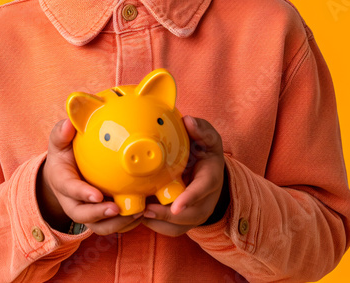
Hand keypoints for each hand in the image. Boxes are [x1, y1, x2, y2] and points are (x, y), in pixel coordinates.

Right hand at [37, 118, 143, 235]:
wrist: (64, 173)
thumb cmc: (64, 155)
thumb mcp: (59, 143)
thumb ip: (62, 134)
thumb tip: (68, 124)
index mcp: (62, 183)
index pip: (70, 189)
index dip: (83, 194)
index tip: (97, 195)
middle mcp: (73, 202)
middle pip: (83, 215)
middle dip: (100, 214)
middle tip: (117, 208)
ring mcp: (87, 212)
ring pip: (100, 226)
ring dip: (118, 223)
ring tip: (138, 213)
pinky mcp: (101, 217)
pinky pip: (113, 225)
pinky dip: (128, 223)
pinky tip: (145, 213)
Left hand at [140, 115, 225, 236]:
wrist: (208, 171)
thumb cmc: (205, 152)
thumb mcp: (208, 138)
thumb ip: (200, 129)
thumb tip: (188, 120)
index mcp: (211, 178)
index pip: (202, 189)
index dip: (190, 199)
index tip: (176, 207)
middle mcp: (205, 200)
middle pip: (189, 216)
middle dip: (167, 216)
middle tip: (146, 210)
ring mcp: (195, 213)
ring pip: (177, 227)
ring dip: (157, 223)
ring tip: (138, 213)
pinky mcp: (183, 221)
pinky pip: (169, 229)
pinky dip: (154, 225)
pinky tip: (138, 214)